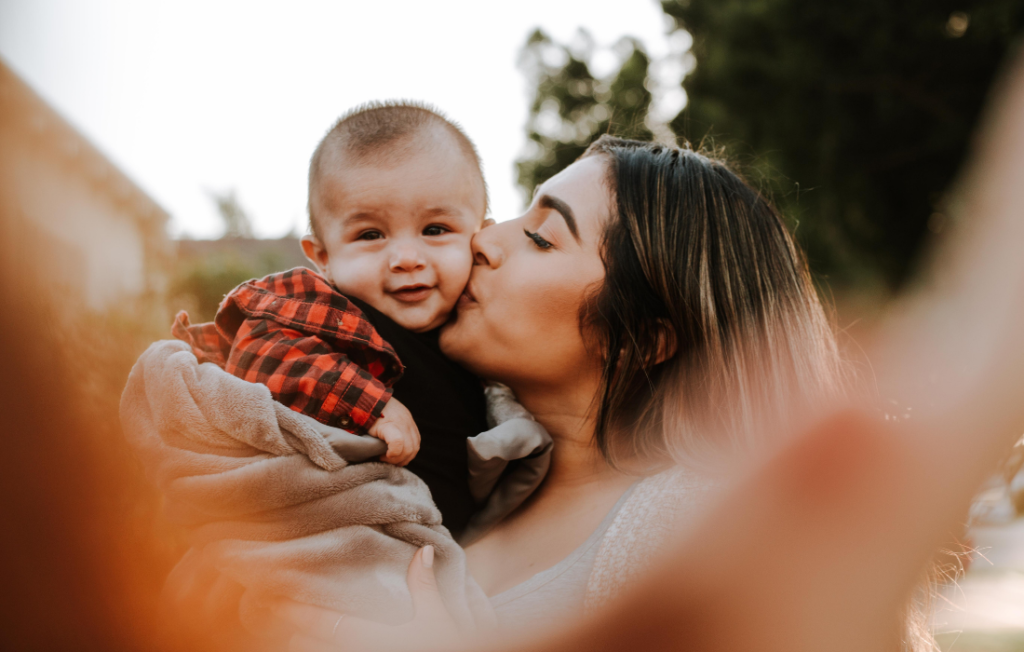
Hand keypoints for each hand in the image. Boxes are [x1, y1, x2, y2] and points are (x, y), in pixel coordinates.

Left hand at [276, 546, 461, 651]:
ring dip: (294, 642)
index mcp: (378, 638)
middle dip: (287, 627)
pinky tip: (300, 640)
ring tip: (276, 627)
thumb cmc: (447, 643)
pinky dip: (310, 649)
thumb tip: (425, 549)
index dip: (299, 610)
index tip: (277, 592)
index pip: (328, 623)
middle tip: (265, 606)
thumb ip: (425, 585)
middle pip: (309, 645)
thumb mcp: (440, 617)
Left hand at [368, 398, 419, 465]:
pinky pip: (416, 441)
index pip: (397, 443)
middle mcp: (403, 423)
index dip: (392, 455)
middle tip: (386, 459)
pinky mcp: (412, 423)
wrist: (375, 398)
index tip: (382, 456)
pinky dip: (409, 450)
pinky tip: (399, 451)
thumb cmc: (367, 417)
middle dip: (398, 460)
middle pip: (409, 449)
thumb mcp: (367, 430)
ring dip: (405, 457)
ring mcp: (410, 422)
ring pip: (415, 447)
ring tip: (393, 457)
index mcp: (389, 424)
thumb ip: (373, 443)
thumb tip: (376, 457)